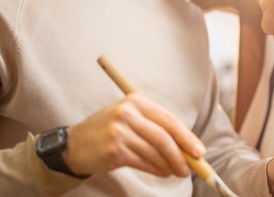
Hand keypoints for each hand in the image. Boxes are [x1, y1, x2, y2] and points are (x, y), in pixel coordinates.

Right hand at [61, 93, 204, 177]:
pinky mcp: (114, 151)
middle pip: (163, 137)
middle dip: (181, 155)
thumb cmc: (109, 130)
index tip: (199, 150)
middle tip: (191, 167)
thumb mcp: (129, 118)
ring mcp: (119, 133)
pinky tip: (163, 172)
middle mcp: (127, 114)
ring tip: (178, 172)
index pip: (168, 119)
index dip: (186, 136)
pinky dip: (157, 170)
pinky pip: (143, 163)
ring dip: (170, 165)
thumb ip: (154, 126)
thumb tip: (186, 145)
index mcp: (135, 101)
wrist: (74, 144)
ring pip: (155, 152)